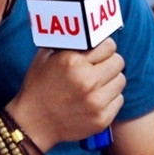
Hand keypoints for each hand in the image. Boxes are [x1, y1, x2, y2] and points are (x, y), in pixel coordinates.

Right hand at [7, 38, 124, 151]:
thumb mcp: (45, 57)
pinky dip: (109, 98)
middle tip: (98, 67)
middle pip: (118, 61)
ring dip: (110, 80)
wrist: (32, 123)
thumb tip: (86, 31)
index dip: (103, 47)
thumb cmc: (38, 86)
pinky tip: (94, 99)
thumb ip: (67, 43)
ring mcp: (96, 101)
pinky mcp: (102, 118)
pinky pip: (119, 99)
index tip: (98, 52)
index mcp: (72, 61)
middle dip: (109, 62)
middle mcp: (87, 80)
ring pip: (121, 80)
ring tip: (95, 84)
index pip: (109, 45)